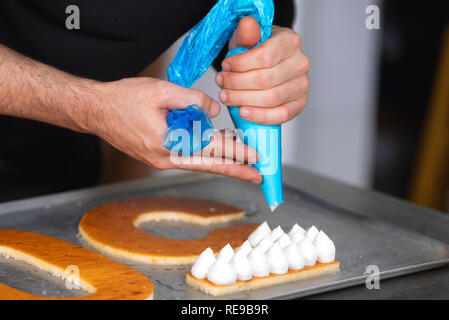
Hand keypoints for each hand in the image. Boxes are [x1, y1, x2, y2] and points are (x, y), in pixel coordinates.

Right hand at [89, 77, 261, 182]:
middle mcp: (164, 158)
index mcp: (166, 143)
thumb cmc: (123, 99)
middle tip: (257, 176)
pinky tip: (215, 150)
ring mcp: (159, 160)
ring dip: (220, 162)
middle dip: (234, 170)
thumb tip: (214, 112)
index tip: (254, 157)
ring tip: (241, 164)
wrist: (96, 110)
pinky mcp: (157, 156)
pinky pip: (186, 157)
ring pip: (197, 162)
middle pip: (207, 165)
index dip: (234, 152)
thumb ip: (191, 100)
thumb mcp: (161, 91)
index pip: (209, 149)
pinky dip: (203, 154)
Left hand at [215, 17, 309, 124]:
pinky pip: (280, 114)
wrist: (267, 64)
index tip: (225, 66)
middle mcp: (300, 63)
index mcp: (290, 42)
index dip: (240, 64)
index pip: (264, 57)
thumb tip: (247, 24)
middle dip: (237, 84)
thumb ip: (247, 33)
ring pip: (271, 99)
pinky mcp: (299, 104)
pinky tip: (243, 111)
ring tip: (227, 96)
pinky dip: (259, 116)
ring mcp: (302, 85)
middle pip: (265, 80)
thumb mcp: (247, 38)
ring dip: (243, 100)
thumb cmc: (257, 51)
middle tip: (221, 83)